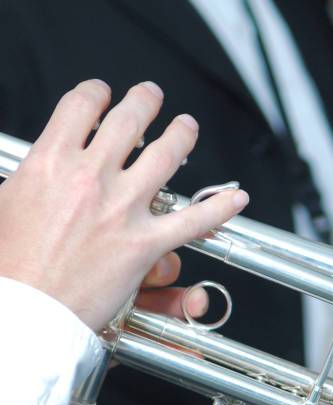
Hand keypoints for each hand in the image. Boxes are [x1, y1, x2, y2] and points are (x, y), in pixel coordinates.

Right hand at [0, 79, 248, 330]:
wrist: (24, 311)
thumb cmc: (10, 265)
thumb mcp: (5, 204)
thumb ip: (31, 178)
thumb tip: (41, 167)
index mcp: (51, 163)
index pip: (80, 107)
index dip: (95, 93)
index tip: (103, 94)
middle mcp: (90, 179)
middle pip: (128, 121)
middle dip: (145, 101)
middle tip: (152, 97)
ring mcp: (122, 210)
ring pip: (165, 157)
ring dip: (181, 135)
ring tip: (187, 127)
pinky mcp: (145, 244)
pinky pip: (194, 221)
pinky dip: (219, 208)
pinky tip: (236, 198)